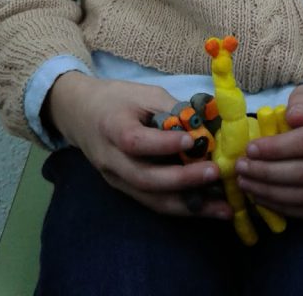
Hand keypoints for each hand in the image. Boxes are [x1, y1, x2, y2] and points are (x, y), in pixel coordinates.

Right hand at [46, 72, 229, 218]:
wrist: (81, 113)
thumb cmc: (117, 99)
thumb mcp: (144, 94)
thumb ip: (173, 110)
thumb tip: (208, 126)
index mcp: (112, 128)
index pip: (135, 141)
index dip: (164, 144)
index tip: (192, 141)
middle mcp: (111, 160)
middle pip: (145, 178)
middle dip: (183, 180)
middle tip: (215, 173)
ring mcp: (116, 179)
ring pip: (152, 200)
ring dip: (189, 206)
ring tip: (221, 207)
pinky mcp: (124, 190)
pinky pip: (153, 203)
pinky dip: (181, 207)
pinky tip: (207, 208)